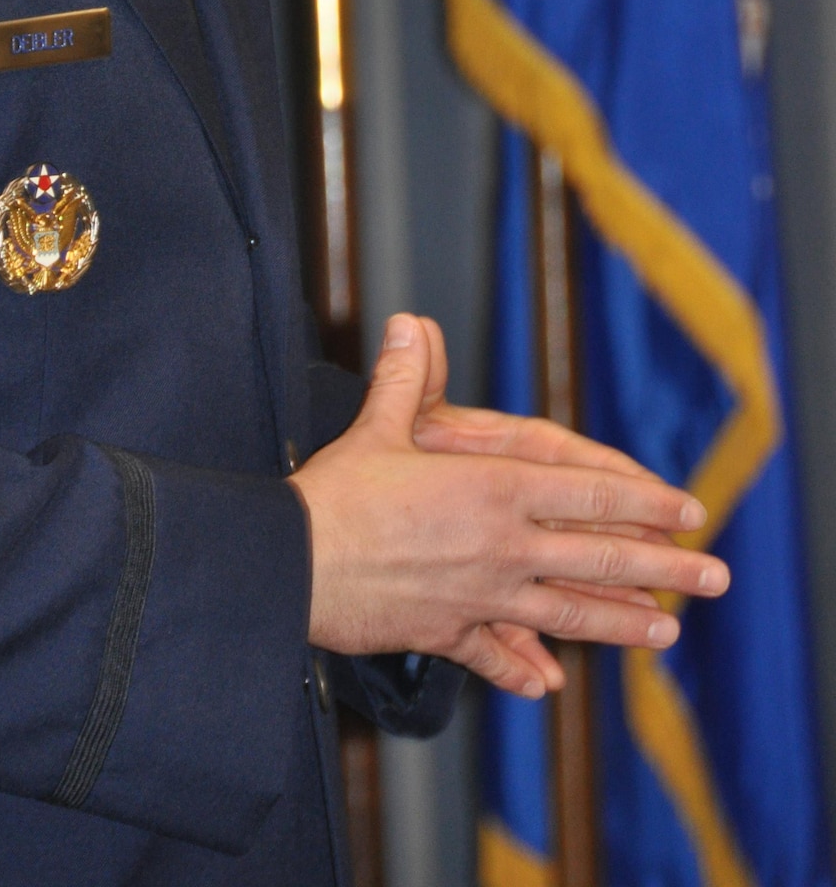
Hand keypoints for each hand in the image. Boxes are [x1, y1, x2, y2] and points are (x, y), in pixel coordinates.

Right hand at [288, 314, 728, 698]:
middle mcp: (502, 548)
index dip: (643, 498)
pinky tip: (548, 684)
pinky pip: (494, 654)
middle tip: (714, 578)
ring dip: (621, 623)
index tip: (686, 508)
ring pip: (568, 614)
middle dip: (664, 567)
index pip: (590, 493)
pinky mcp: (447, 634)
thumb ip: (407, 378)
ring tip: (666, 632)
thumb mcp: (377, 425)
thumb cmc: (335, 493)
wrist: (293, 568)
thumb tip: (414, 323)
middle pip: (600, 559)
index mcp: (494, 489)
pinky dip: (522, 668)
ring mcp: (480, 598)